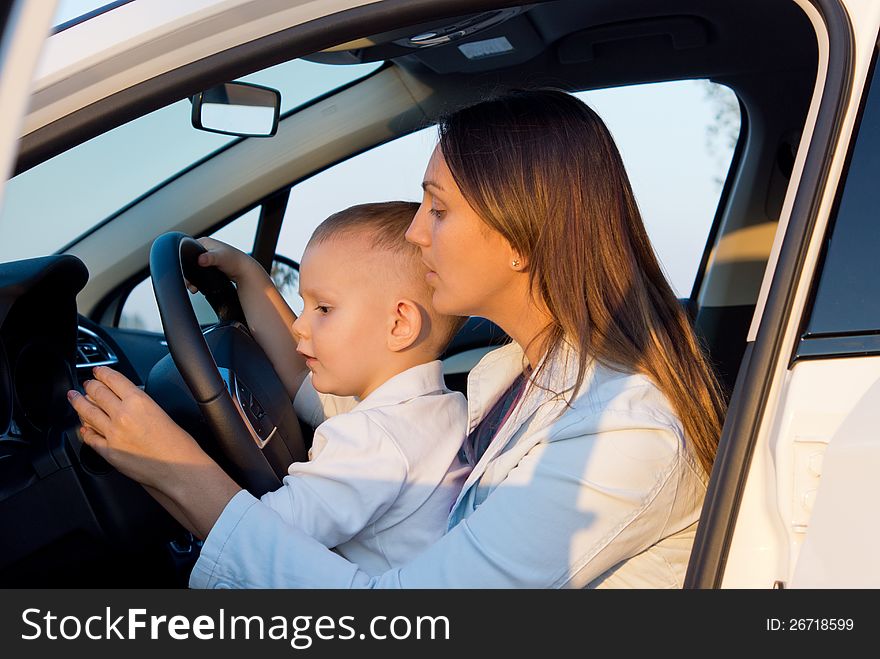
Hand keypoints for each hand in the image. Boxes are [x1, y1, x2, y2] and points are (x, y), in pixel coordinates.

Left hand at [67, 366, 208, 491]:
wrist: (178, 469)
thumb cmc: (178, 444)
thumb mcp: (162, 413)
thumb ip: (141, 405)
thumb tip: (126, 401)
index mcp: (139, 401)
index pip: (114, 380)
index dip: (102, 372)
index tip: (97, 371)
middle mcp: (122, 415)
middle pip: (97, 393)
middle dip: (89, 386)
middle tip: (86, 383)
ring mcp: (112, 434)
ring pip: (87, 413)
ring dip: (78, 403)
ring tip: (74, 397)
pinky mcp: (108, 451)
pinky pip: (90, 437)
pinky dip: (85, 430)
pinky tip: (83, 427)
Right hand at [185, 237, 256, 293]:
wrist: (244, 270)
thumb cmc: (235, 261)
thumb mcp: (220, 258)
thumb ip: (209, 258)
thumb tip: (201, 259)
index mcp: (205, 242)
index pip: (187, 249)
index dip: (184, 261)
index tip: (184, 273)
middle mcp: (205, 249)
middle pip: (189, 261)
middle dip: (188, 273)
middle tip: (188, 283)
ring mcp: (208, 258)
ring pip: (194, 268)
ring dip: (192, 277)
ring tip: (192, 286)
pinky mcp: (210, 266)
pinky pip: (200, 272)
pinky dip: (198, 279)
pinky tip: (198, 285)